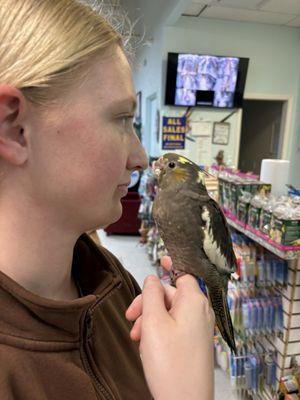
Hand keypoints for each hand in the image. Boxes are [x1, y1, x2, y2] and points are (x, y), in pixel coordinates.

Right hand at [126, 256, 214, 399]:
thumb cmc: (172, 366)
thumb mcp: (153, 323)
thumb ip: (151, 295)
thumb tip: (152, 279)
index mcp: (194, 302)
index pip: (183, 273)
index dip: (171, 265)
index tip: (162, 259)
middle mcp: (200, 313)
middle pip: (170, 295)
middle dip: (148, 304)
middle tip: (132, 317)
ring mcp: (198, 329)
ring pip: (169, 313)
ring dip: (150, 320)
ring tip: (138, 338)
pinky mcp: (194, 343)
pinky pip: (174, 327)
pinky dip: (159, 331)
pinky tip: (148, 345)